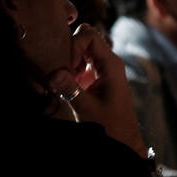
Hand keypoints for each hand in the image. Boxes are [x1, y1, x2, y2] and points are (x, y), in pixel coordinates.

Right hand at [48, 23, 146, 156]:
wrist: (123, 142)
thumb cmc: (110, 126)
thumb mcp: (87, 108)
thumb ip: (70, 88)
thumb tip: (52, 73)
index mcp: (111, 64)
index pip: (89, 34)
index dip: (74, 45)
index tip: (68, 67)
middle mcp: (108, 61)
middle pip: (85, 37)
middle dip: (70, 50)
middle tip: (65, 72)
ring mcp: (103, 68)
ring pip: (82, 49)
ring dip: (70, 60)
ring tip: (66, 80)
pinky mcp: (97, 77)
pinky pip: (82, 62)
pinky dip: (71, 69)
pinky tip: (69, 85)